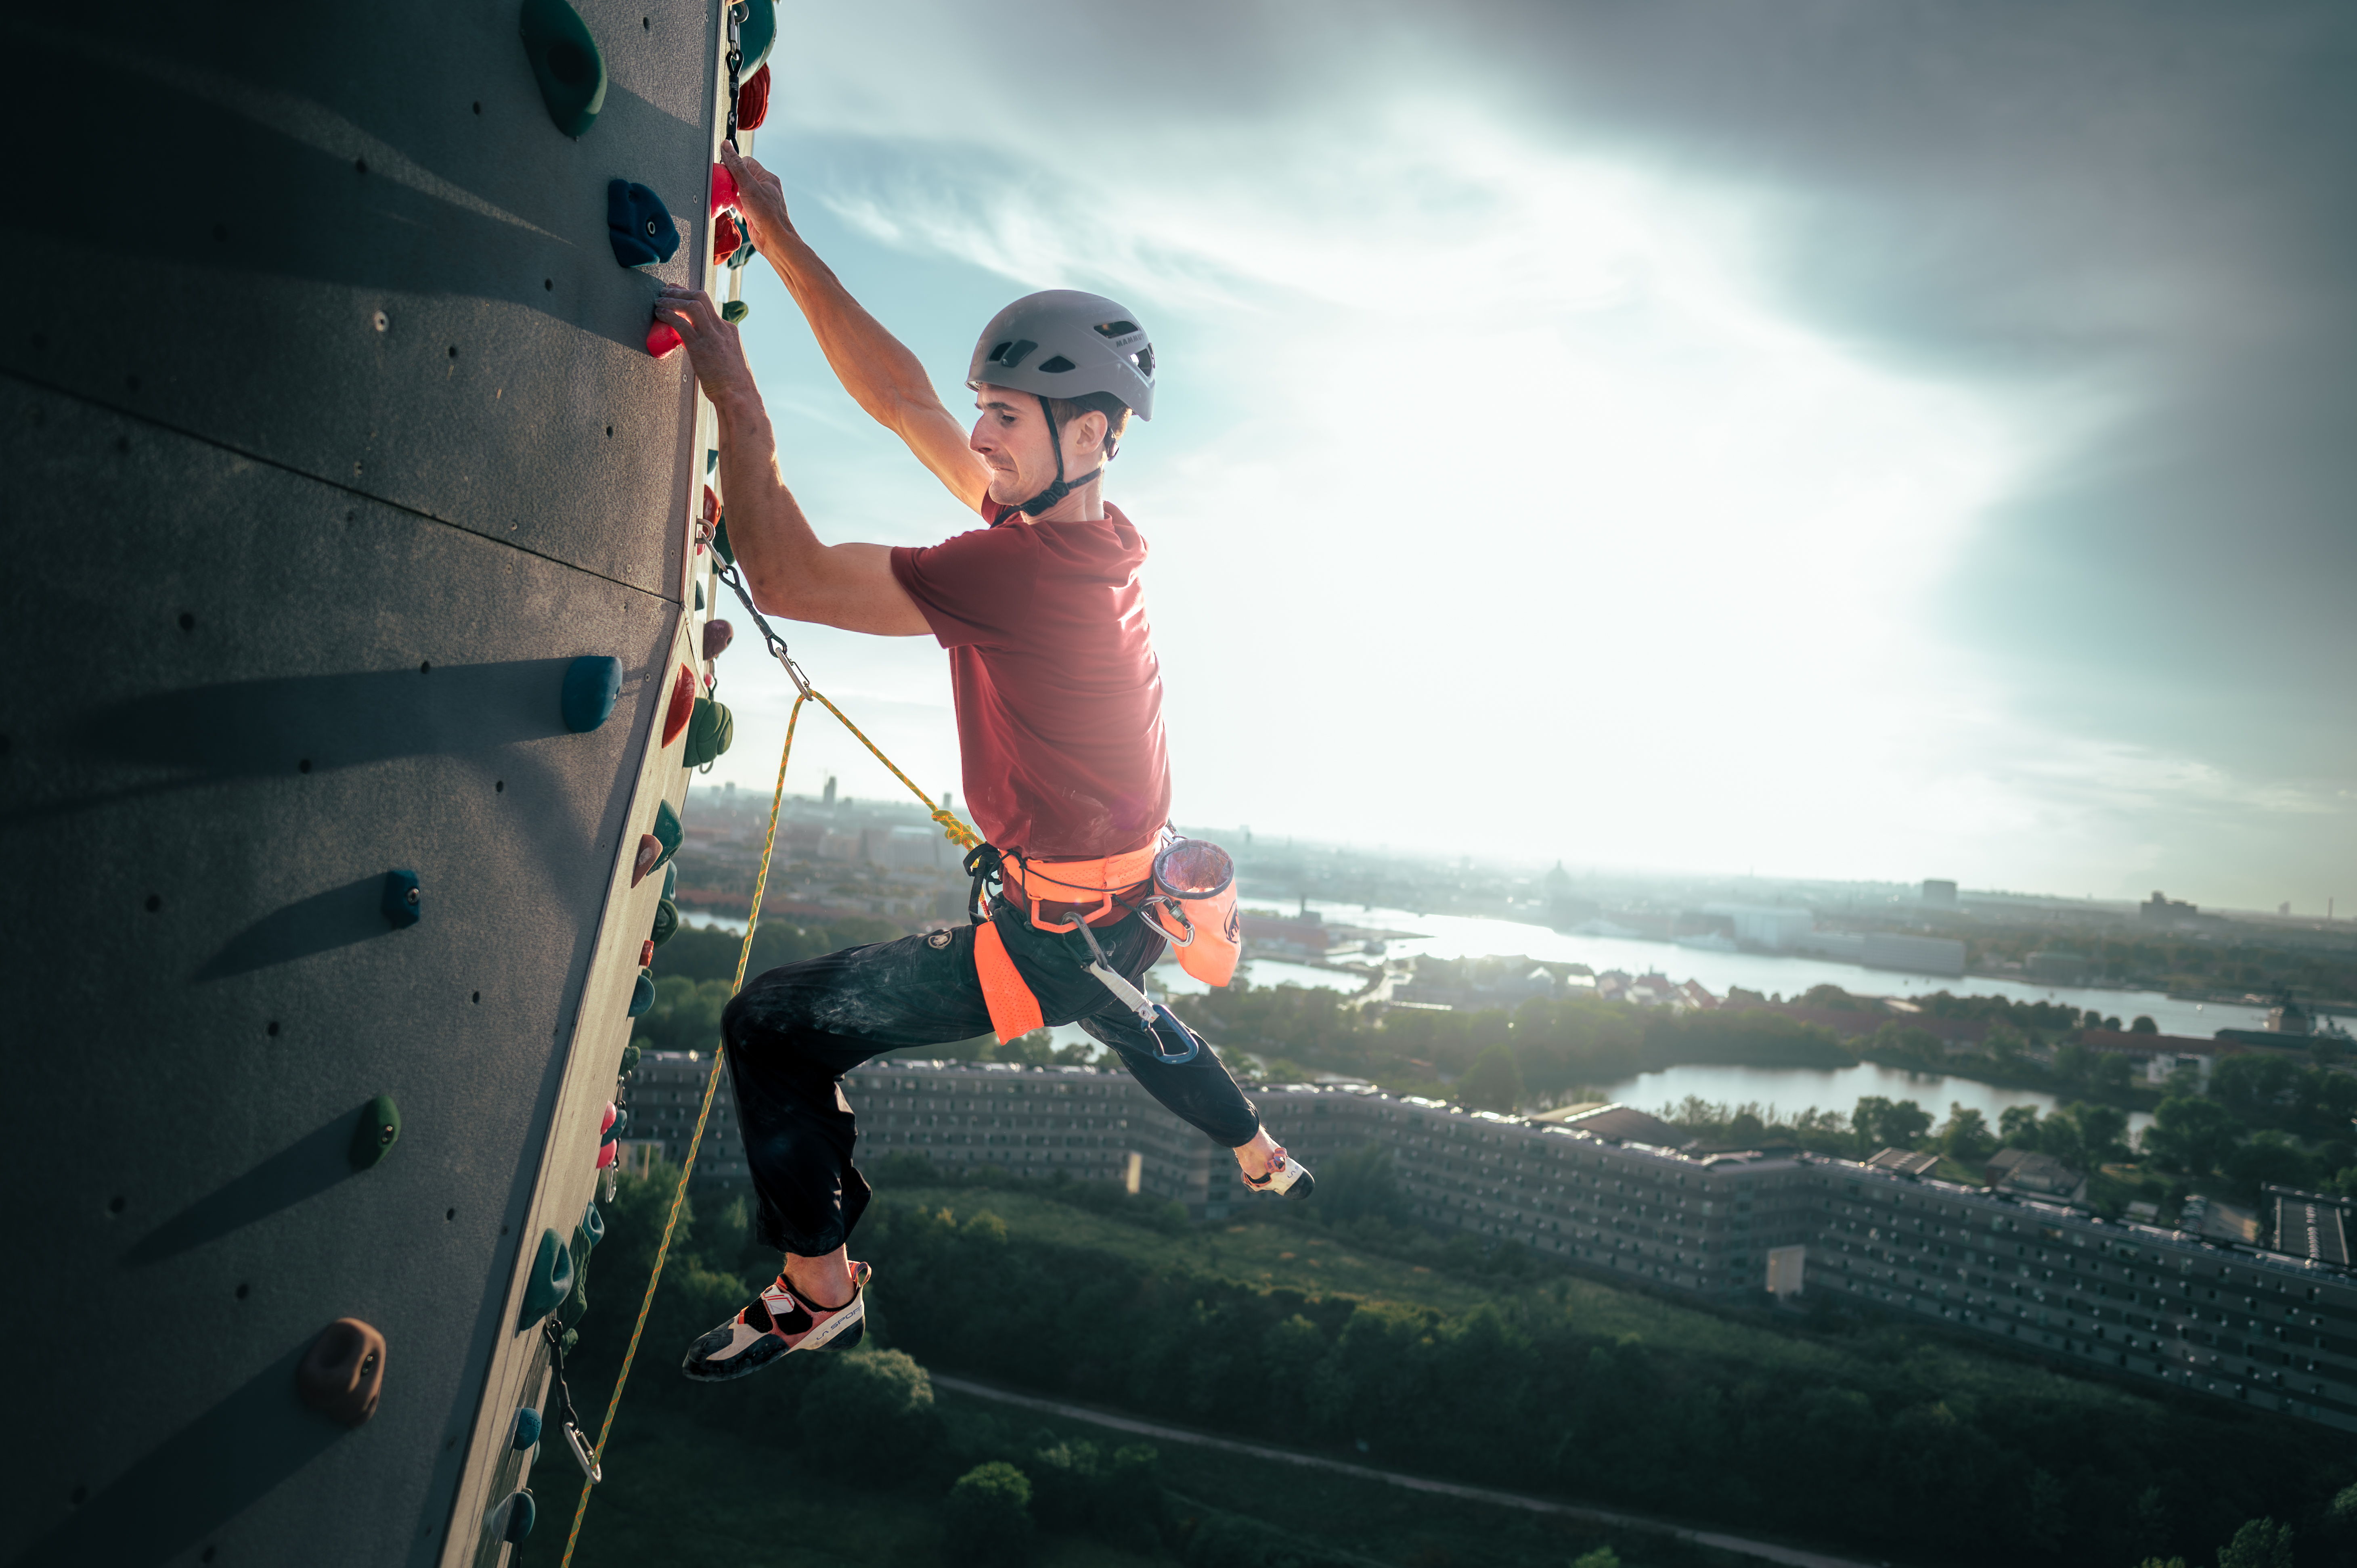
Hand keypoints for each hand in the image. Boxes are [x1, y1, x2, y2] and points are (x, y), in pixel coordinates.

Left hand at [652, 285, 754, 403]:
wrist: (738, 395)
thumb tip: (694, 343)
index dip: (689, 295)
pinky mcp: (700, 347)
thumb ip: (712, 345)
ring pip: (692, 305)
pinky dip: (668, 315)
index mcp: (728, 330)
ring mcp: (712, 336)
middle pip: (701, 297)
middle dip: (680, 291)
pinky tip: (660, 314)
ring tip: (659, 301)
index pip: (707, 305)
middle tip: (665, 291)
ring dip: (672, 300)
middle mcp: (721, 329)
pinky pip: (682, 323)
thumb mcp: (726, 357)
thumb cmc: (730, 382)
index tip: (677, 291)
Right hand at [719, 143, 790, 251]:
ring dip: (729, 190)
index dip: (734, 164)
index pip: (747, 162)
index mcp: (767, 178)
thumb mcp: (748, 185)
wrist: (773, 239)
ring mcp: (757, 201)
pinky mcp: (752, 212)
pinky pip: (738, 202)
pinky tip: (724, 202)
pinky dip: (730, 201)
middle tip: (721, 181)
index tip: (724, 169)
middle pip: (741, 176)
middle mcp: (763, 188)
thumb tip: (726, 147)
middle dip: (730, 177)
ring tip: (721, 191)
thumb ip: (736, 166)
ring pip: (739, 189)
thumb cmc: (767, 214)